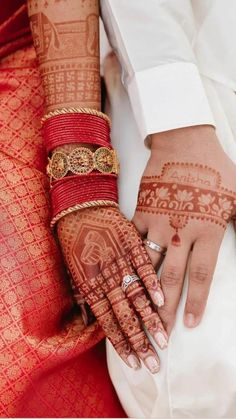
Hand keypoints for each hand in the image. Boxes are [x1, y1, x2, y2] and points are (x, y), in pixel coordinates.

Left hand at [57, 206, 167, 373]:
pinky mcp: (130, 244)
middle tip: (154, 361)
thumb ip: (83, 298)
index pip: (108, 322)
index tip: (135, 362)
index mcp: (90, 286)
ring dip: (151, 319)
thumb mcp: (72, 272)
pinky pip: (143, 267)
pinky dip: (152, 283)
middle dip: (140, 341)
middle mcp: (105, 278)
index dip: (122, 344)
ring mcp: (119, 261)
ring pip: (136, 296)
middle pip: (125, 315)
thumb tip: (89, 323)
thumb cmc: (73, 240)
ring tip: (164, 338)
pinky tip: (162, 299)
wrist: (79, 207)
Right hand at [133, 125, 235, 332]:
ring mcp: (157, 222)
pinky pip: (133, 242)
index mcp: (207, 230)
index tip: (189, 326)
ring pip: (149, 265)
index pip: (201, 275)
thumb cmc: (215, 169)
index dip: (195, 303)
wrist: (184, 142)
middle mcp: (180, 231)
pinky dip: (129, 261)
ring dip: (144, 291)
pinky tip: (122, 278)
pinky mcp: (141, 212)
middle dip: (165, 310)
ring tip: (138, 313)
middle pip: (172, 278)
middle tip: (159, 335)